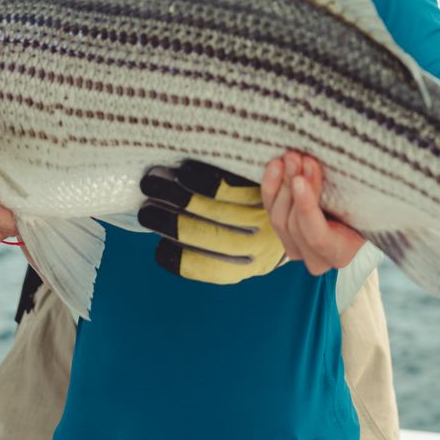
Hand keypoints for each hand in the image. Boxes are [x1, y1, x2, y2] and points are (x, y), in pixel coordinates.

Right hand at [138, 161, 286, 283]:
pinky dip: (203, 180)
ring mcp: (264, 216)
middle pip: (205, 235)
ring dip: (178, 197)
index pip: (206, 267)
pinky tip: (183, 171)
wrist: (294, 206)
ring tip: (153, 185)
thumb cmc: (251, 225)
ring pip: (214, 209)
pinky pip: (231, 186)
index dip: (179, 260)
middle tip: (144, 210)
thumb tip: (161, 223)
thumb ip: (203, 238)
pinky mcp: (267, 190)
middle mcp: (257, 245)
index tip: (159, 248)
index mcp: (245, 265)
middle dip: (170, 223)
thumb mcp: (234, 243)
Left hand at [260, 151, 364, 275]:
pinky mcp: (283, 234)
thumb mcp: (362, 202)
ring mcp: (296, 249)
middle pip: (295, 224)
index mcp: (340, 254)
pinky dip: (271, 186)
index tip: (301, 179)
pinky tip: (276, 166)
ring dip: (283, 184)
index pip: (317, 235)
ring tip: (290, 158)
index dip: (306, 207)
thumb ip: (346, 192)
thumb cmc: (369, 208)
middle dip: (294, 187)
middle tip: (297, 158)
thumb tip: (318, 165)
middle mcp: (315, 259)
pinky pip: (270, 212)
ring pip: (279, 219)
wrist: (364, 219)